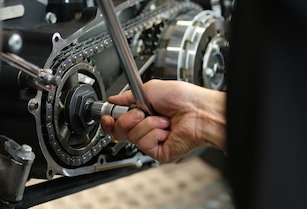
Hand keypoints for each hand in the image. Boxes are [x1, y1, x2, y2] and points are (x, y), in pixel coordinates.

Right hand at [100, 79, 225, 162]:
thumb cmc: (184, 98)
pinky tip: (166, 129)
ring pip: (131, 136)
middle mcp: (146, 128)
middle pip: (119, 132)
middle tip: (140, 112)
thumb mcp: (149, 89)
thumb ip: (127, 95)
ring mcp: (152, 141)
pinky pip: (143, 143)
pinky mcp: (158, 152)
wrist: (199, 110)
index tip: (107, 116)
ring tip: (162, 119)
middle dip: (126, 120)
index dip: (110, 120)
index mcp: (143, 113)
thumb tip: (113, 99)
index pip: (117, 122)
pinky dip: (154, 132)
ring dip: (146, 123)